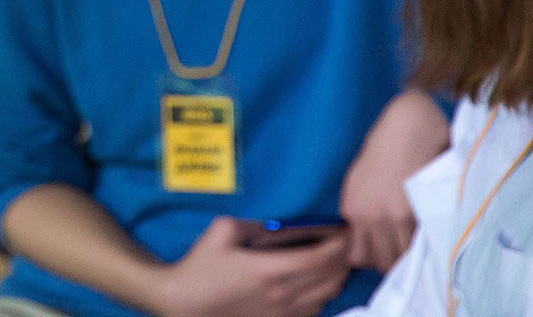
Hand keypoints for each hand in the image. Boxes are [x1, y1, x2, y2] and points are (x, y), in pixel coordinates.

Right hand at [152, 216, 351, 316]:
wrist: (186, 303)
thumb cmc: (202, 265)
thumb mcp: (223, 230)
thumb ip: (254, 223)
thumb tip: (278, 223)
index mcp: (271, 270)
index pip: (321, 258)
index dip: (339, 243)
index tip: (345, 229)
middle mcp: (284, 295)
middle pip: (331, 278)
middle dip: (344, 257)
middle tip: (346, 241)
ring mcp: (284, 313)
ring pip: (328, 296)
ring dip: (338, 277)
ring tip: (337, 260)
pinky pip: (315, 310)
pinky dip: (325, 294)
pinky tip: (319, 282)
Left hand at [340, 89, 448, 269]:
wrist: (409, 125)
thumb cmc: (386, 150)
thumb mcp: (361, 182)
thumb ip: (364, 213)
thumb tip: (372, 241)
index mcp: (352, 208)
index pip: (356, 256)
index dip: (373, 257)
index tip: (385, 251)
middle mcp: (368, 216)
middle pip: (380, 262)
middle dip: (393, 261)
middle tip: (406, 249)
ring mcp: (391, 216)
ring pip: (401, 258)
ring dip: (411, 257)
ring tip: (420, 245)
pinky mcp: (415, 212)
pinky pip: (419, 246)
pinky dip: (426, 247)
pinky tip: (432, 239)